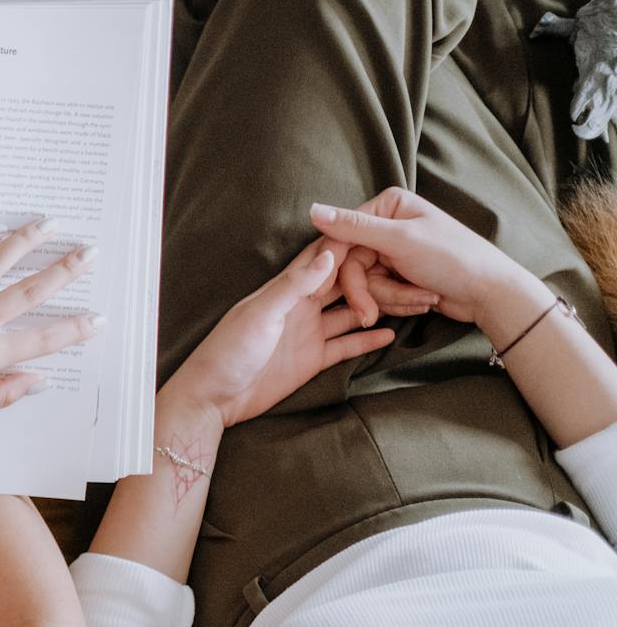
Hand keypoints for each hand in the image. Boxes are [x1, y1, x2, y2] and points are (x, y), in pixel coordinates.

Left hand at [162, 239, 396, 428]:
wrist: (214, 398)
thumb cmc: (227, 352)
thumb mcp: (261, 314)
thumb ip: (294, 286)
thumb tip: (328, 253)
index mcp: (285, 289)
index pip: (321, 258)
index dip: (348, 243)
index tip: (381, 228)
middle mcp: (300, 307)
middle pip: (342, 283)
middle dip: (372, 273)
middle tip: (408, 264)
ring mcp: (307, 332)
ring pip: (350, 313)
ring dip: (377, 306)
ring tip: (411, 298)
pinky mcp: (311, 359)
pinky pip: (345, 345)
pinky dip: (367, 339)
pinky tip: (392, 332)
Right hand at [308, 189, 549, 337]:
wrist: (489, 294)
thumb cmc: (454, 259)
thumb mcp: (401, 241)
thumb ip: (354, 227)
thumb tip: (312, 210)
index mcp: (387, 206)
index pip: (341, 236)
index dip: (335, 268)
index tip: (325, 292)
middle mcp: (385, 226)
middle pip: (350, 266)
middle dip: (369, 292)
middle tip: (371, 315)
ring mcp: (391, 252)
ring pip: (364, 284)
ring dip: (391, 299)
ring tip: (423, 298)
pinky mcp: (397, 276)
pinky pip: (378, 295)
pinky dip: (399, 303)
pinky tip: (424, 300)